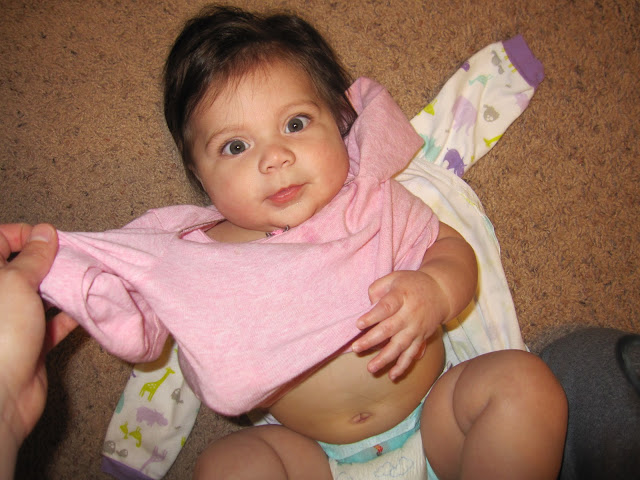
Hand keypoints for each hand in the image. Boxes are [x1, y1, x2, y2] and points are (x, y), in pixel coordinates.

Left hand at [0, 223, 76, 476]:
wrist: (2, 394)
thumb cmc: (2, 330)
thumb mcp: (15, 282)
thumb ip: (33, 256)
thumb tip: (44, 231)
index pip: (0, 241)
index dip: (25, 235)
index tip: (50, 238)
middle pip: (23, 267)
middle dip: (51, 261)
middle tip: (75, 256)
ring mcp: (13, 321)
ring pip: (41, 294)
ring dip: (64, 286)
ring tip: (89, 276)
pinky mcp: (32, 342)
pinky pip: (54, 322)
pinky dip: (72, 314)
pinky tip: (90, 305)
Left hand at [351, 269, 446, 379]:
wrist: (441, 291)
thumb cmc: (411, 284)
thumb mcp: (394, 277)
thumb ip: (377, 288)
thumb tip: (368, 306)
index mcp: (401, 295)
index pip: (386, 307)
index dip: (372, 316)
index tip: (358, 324)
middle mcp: (410, 313)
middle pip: (390, 328)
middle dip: (372, 340)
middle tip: (356, 348)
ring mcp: (416, 328)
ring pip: (400, 345)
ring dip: (385, 358)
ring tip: (371, 368)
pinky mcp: (421, 338)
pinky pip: (412, 354)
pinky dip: (403, 366)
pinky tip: (392, 376)